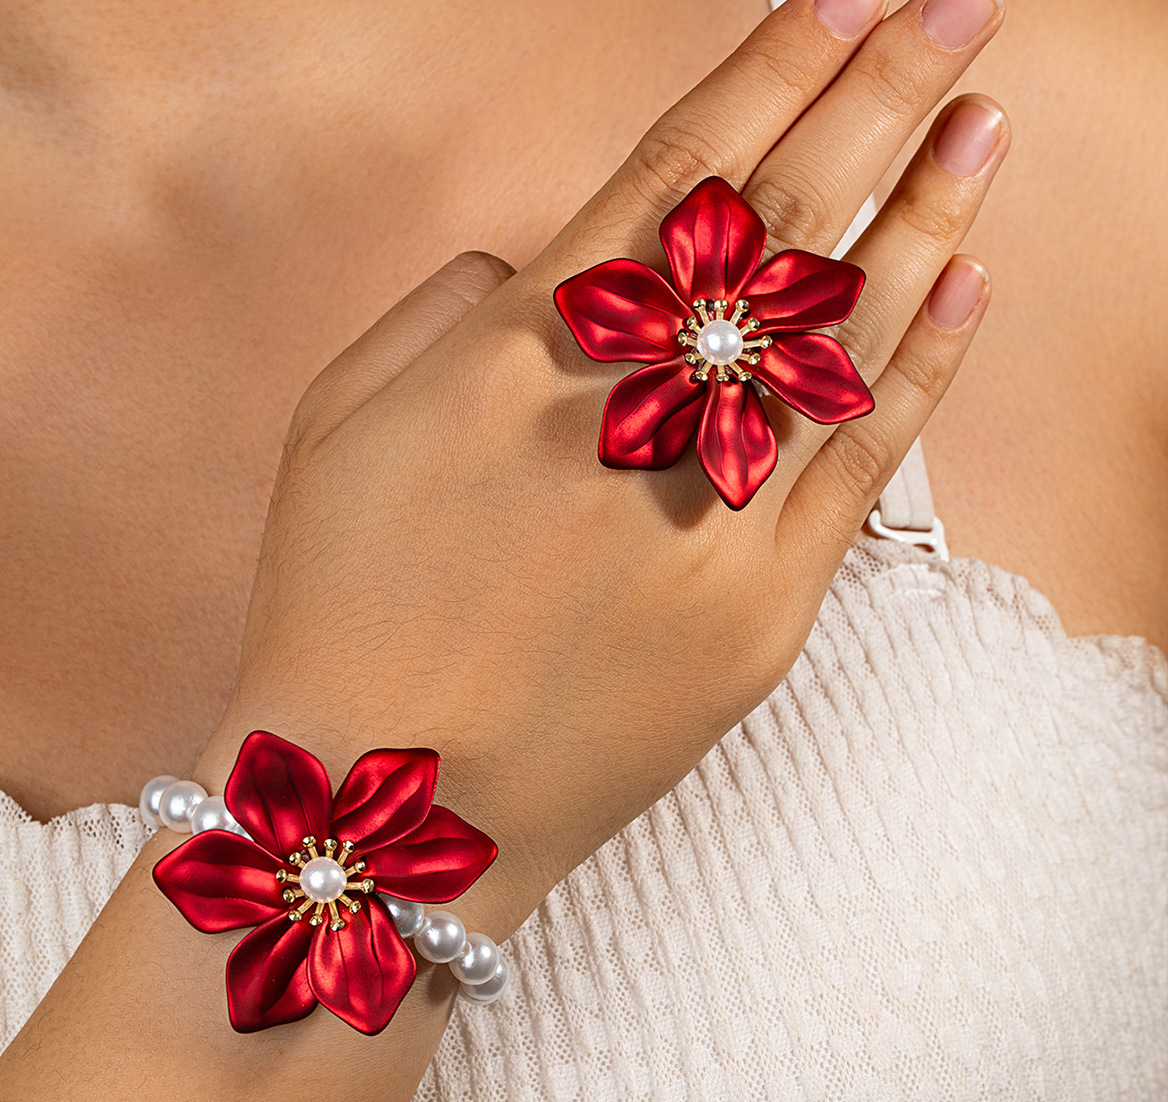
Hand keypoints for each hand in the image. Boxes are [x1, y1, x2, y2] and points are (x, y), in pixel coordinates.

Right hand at [195, 0, 1008, 939]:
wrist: (389, 799)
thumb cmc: (342, 605)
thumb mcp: (341, 424)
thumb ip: (448, 309)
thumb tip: (545, 258)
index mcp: (514, 352)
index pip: (673, 174)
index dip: (768, 73)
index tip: (847, 2)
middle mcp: (625, 414)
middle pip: (778, 226)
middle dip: (878, 100)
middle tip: (957, 11)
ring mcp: (707, 516)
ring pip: (842, 338)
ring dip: (922, 219)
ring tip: (984, 124)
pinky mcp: (760, 613)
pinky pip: (857, 470)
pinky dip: (917, 372)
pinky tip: (965, 285)